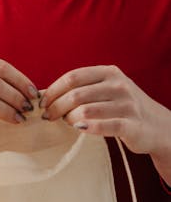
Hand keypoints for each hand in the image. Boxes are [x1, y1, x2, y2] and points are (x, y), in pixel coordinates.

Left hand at [40, 66, 170, 171]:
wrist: (158, 127)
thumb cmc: (123, 107)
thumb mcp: (107, 89)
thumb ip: (83, 88)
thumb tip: (46, 95)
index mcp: (109, 73)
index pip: (73, 77)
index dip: (53, 90)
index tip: (42, 102)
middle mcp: (119, 85)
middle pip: (75, 94)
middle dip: (56, 106)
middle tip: (48, 116)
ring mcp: (127, 105)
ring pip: (85, 111)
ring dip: (69, 119)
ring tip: (66, 123)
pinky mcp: (132, 125)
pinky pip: (102, 126)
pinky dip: (86, 128)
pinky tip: (79, 129)